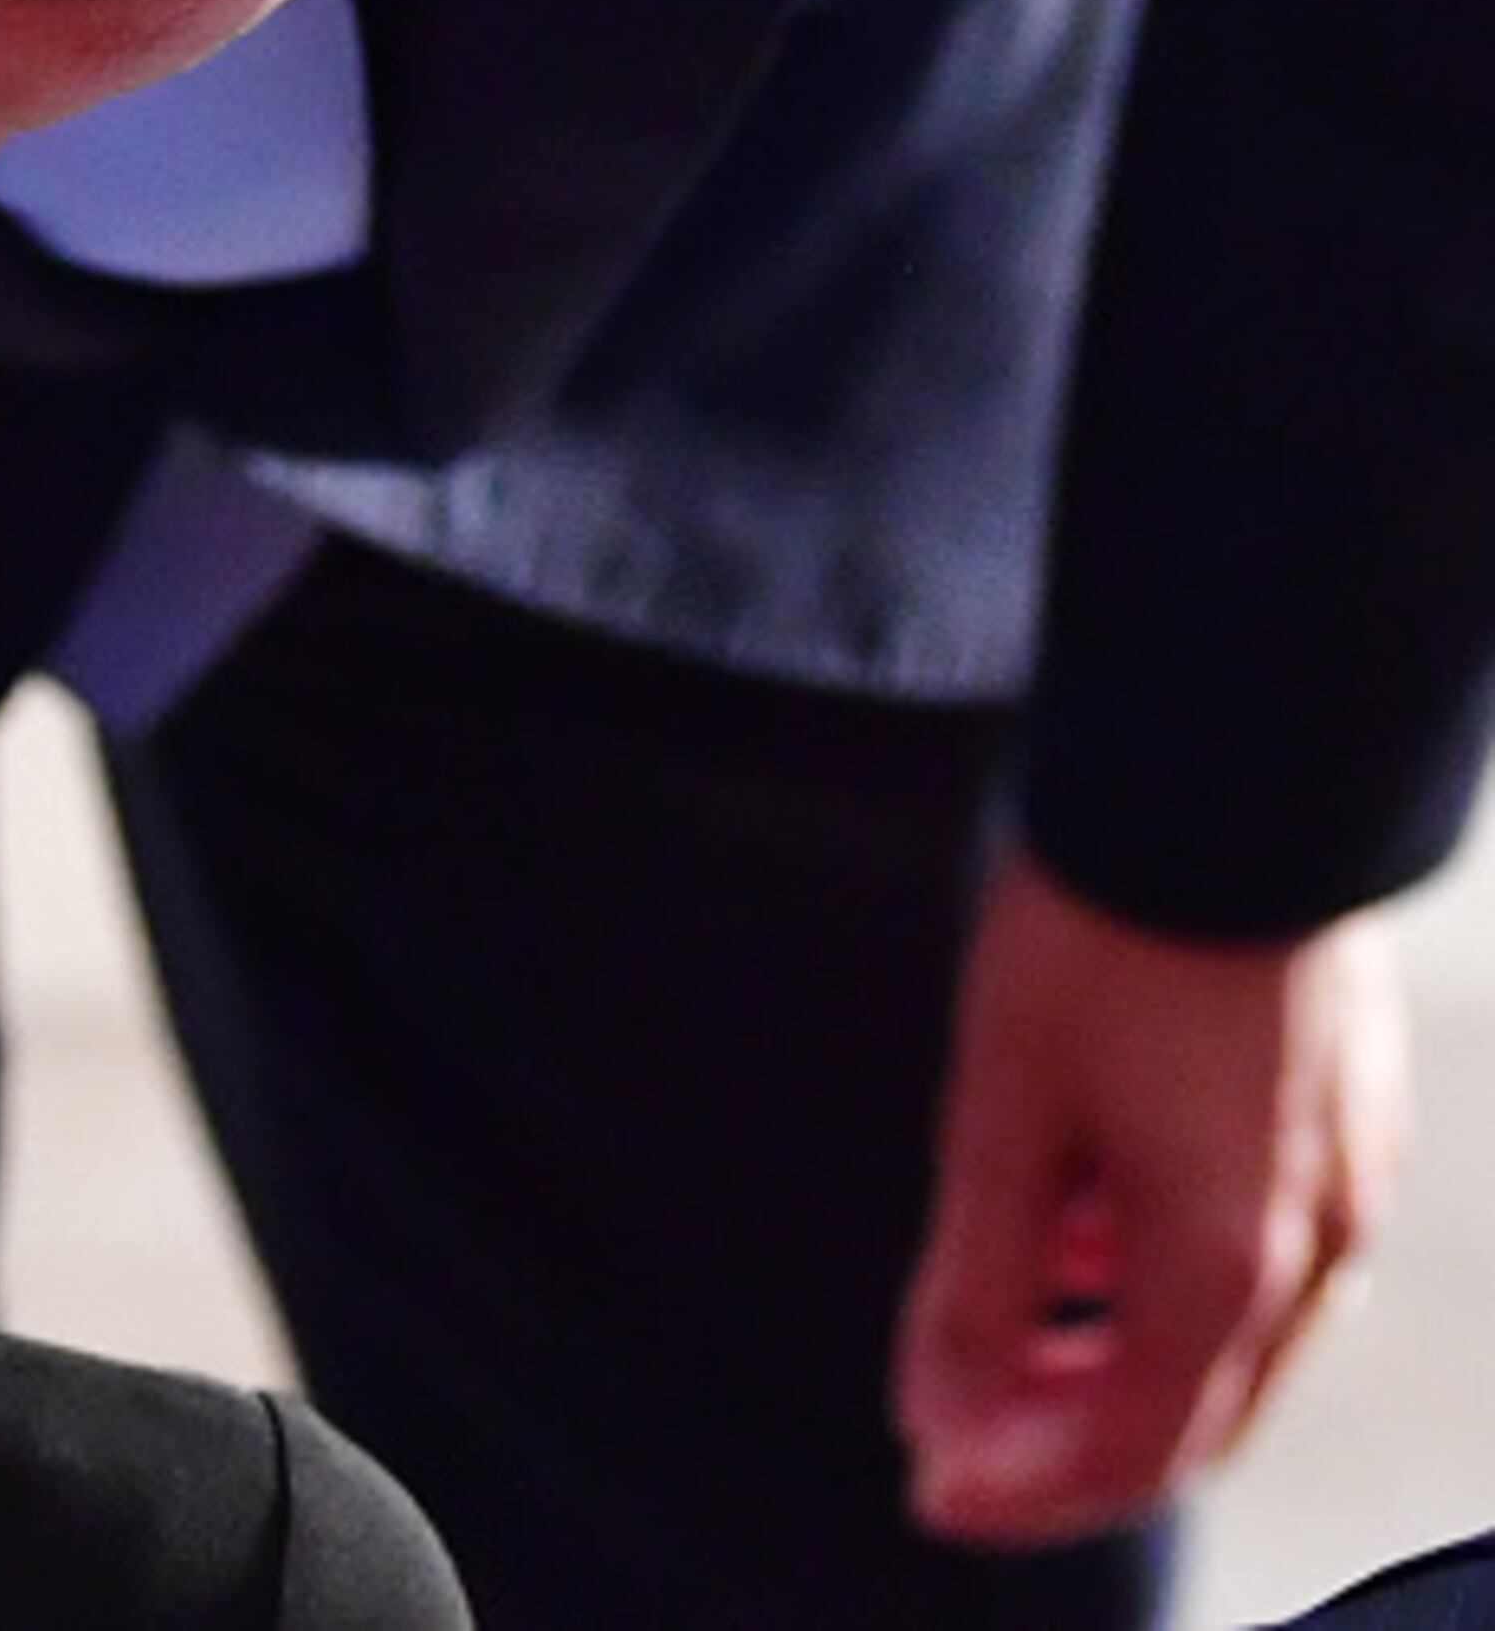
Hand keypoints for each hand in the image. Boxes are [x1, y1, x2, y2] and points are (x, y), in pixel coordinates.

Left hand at [892, 852, 1408, 1544]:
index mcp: (1227, 1262)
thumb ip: (978, 1277)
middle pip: (1192, 1413)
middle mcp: (1315, 1246)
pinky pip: (1261, 1248)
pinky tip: (1084, 1207)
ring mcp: (1350, 1183)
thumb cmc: (1107, 934)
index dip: (1020, 1490)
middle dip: (1063, 1435)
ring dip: (1111, 1345)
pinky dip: (1161, 1264)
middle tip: (952, 1420)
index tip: (927, 1487)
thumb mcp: (1003, 1111)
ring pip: (1231, 1332)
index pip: (1131, 1454)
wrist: (1227, 787)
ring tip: (1004, 1296)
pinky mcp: (1349, 1122)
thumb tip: (939, 1408)